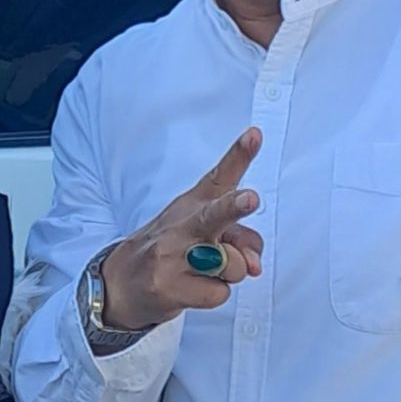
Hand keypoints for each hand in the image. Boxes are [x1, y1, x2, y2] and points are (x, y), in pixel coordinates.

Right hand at [100, 127, 262, 330]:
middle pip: (215, 214)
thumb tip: (254, 266)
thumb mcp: (204, 231)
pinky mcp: (167, 287)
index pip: (221, 173)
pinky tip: (191, 287)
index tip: (255, 134)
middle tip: (250, 198)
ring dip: (229, 272)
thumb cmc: (172, 248)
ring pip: (230, 264)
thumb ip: (239, 238)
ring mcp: (172, 255)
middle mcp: (185, 222)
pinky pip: (219, 293)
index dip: (241, 153)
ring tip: (204, 270)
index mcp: (196, 201)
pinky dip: (214, 293)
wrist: (119, 284)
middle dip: (235, 206)